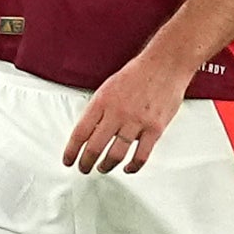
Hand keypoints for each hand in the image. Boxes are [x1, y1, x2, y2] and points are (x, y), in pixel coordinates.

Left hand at [62, 51, 189, 172]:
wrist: (165, 65)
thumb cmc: (137, 74)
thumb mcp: (108, 87)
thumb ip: (98, 109)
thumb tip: (87, 131)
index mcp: (102, 101)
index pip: (80, 132)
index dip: (71, 151)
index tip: (68, 160)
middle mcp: (117, 113)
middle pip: (95, 147)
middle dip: (86, 163)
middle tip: (84, 168)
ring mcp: (136, 122)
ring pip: (116, 155)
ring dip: (106, 166)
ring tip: (102, 168)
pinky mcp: (155, 129)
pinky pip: (141, 155)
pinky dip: (132, 166)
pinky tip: (128, 168)